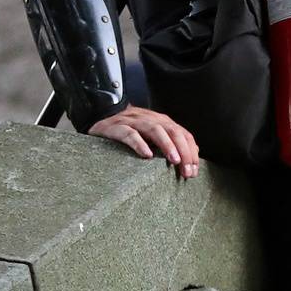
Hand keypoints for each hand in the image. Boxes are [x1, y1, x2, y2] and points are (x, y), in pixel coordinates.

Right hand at [87, 107, 201, 179]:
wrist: (97, 122)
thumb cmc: (127, 134)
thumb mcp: (151, 137)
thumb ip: (170, 143)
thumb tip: (192, 156)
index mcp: (160, 121)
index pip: (182, 133)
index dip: (191, 152)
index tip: (194, 171)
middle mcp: (149, 118)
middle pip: (172, 130)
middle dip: (183, 151)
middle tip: (186, 170)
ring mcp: (132, 121)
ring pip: (154, 129)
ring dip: (167, 145)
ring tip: (174, 160)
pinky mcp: (115, 127)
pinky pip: (129, 134)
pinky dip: (139, 143)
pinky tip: (146, 155)